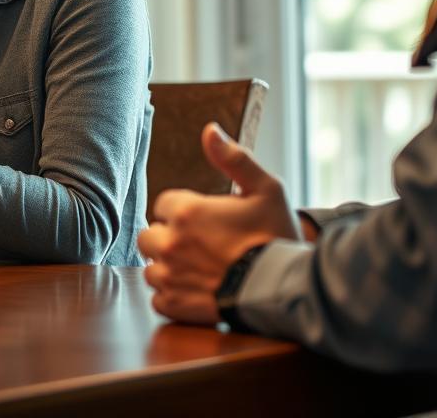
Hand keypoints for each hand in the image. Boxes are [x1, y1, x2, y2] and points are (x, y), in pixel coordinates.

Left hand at [137, 122, 301, 325]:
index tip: (203, 222)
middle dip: (168, 240)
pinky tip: (195, 292)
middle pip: (149, 237)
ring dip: (168, 269)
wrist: (286, 290)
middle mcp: (170, 242)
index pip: (163, 205)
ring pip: (151, 269)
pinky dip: (172, 297)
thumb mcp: (265, 189)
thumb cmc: (276, 237)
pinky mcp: (176, 306)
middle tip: (198, 247)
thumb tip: (210, 131)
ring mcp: (170, 276)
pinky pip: (158, 300)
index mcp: (185, 211)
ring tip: (198, 270)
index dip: (182, 213)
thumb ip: (233, 158)